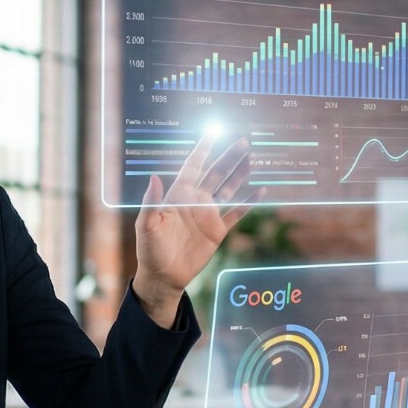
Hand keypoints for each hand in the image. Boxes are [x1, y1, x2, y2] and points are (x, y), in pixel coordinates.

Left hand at [131, 134, 260, 325]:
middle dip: (229, 157)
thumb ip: (151, 201)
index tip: (213, 131)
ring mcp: (208, 215)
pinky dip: (249, 203)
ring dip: (240, 174)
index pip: (193, 166)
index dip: (203, 148)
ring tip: (252, 158)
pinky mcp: (217, 231)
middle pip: (216, 173)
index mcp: (178, 195)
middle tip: (244, 141)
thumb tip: (154, 177)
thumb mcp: (146, 225)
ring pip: (228, 189)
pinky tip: (261, 191)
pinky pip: (237, 213)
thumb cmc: (150, 250)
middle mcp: (195, 201)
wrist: (163, 276)